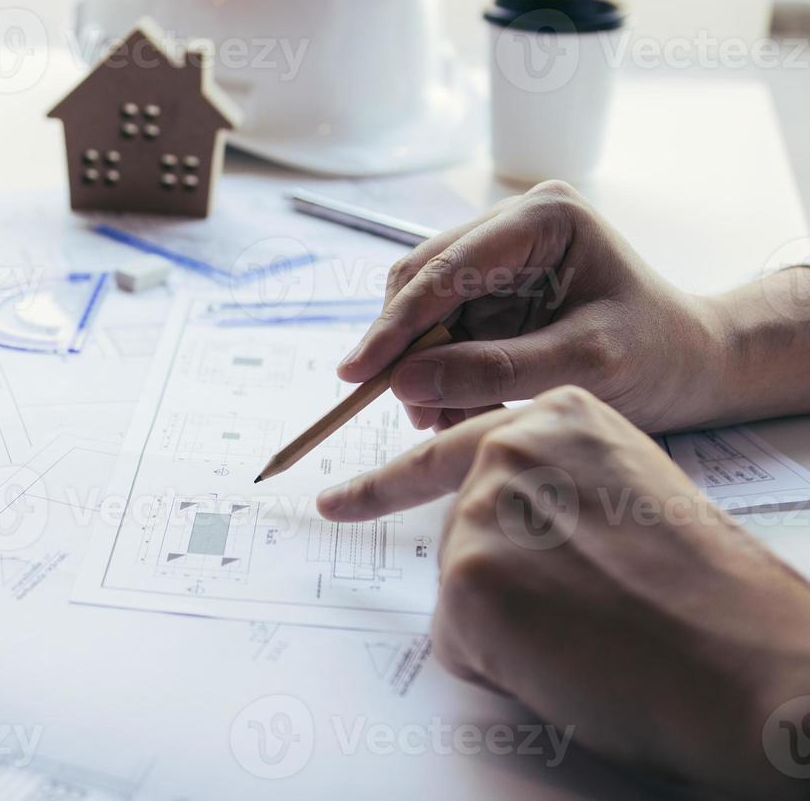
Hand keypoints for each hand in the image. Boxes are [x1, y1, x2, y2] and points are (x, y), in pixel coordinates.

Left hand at [318, 387, 809, 799]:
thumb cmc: (707, 592)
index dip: (385, 487)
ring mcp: (481, 508)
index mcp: (558, 416)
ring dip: (509, 625)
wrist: (751, 660)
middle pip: (458, 531)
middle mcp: (508, 447)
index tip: (331, 503)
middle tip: (587, 608)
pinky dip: (501, 666)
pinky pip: (456, 641)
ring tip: (591, 630)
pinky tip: (567, 658)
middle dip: (506, 583)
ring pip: (460, 589)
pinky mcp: (467, 577)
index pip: (447, 448)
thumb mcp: (628, 493)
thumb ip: (553, 487)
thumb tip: (501, 529)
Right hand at [337, 181, 724, 433]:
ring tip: (434, 420)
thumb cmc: (658, 356)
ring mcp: (499, 254)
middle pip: (422, 279)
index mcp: (543, 218)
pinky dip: (438, 371)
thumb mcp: (583, 365)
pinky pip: (442, 328)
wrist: (693, 365)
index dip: (396, 323)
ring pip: (424, 306)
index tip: (356, 371)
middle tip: (401, 409)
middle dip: (404, 347)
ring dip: (419, 365)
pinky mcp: (492, 287)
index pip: (447, 268)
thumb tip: (406, 383)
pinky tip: (451, 408)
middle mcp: (512, 224)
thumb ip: (495, 370)